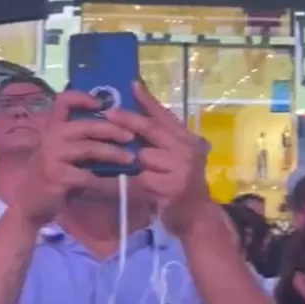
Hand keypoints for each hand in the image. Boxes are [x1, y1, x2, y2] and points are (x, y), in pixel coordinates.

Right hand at [14, 91, 135, 226]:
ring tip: (129, 159)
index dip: (83, 98)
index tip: (101, 105)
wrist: (30, 204)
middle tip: (130, 137)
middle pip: (86, 125)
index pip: (63, 101)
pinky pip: (89, 176)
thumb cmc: (51, 176)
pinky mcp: (57, 176)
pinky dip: (106, 181)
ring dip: (113, 153)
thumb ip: (78, 139)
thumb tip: (114, 128)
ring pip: (90, 149)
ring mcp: (52, 156)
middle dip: (112, 130)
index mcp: (51, 128)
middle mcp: (50, 138)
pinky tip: (118, 185)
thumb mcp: (59, 152)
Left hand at [104, 82, 212, 236]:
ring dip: (131, 164)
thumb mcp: (171, 160)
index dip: (147, 100)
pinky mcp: (173, 186)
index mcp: (186, 140)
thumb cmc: (177, 188)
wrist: (196, 219)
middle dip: (128, 121)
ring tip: (128, 173)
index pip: (164, 116)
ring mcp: (183, 167)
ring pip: (144, 155)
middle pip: (152, 130)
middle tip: (108, 113)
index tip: (132, 84)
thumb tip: (131, 119)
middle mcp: (188, 149)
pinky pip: (140, 178)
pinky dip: (127, 182)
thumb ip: (158, 141)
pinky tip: (119, 186)